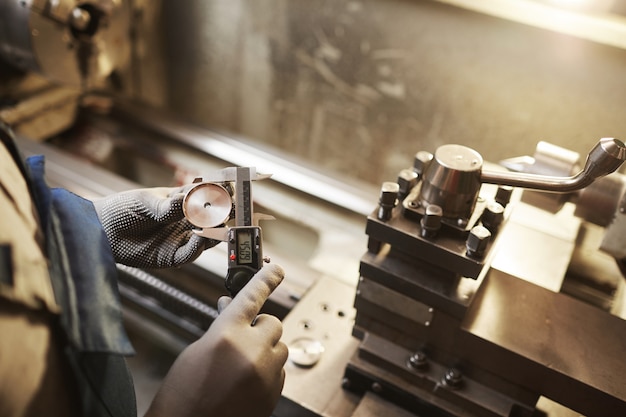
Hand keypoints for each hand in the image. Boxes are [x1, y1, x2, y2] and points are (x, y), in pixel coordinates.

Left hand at [93, 186, 218, 267]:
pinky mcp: (172, 256)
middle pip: (212, 218)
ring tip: (218, 223)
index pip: (206, 197)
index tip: (228, 190)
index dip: (218, 194)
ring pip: (207, 237)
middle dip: (222, 213)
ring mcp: (180, 238)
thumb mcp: (146, 202)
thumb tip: (189, 201)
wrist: (100, 231)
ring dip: (215, 231)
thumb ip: (168, 206)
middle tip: (229, 208)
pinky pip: (191, 253)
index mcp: (180, 201)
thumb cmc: (122, 210)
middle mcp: (184, 220)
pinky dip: (198, 245)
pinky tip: (200, 236)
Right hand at [145, 264, 287, 416]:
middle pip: (273, 323)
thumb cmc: (184, 392)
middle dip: (260, 327)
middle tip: (243, 338)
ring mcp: (265, 374)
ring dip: (265, 350)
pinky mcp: (273, 393)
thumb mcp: (198, 350)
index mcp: (226, 335)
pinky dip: (267, 371)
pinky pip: (279, 370)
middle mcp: (251, 352)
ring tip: (240, 365)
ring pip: (279, 347)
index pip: (252, 296)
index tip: (275, 269)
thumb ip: (222, 327)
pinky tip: (245, 381)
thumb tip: (233, 308)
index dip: (265, 278)